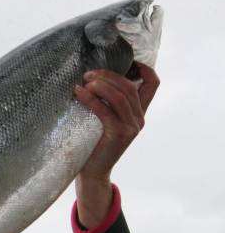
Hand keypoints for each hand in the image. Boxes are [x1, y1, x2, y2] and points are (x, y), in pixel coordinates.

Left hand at [74, 63, 159, 226]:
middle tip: (88, 74)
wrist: (92, 172)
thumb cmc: (94, 143)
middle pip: (130, 85)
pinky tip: (80, 93)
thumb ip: (108, 102)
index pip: (153, 84)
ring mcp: (132, 127)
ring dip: (101, 84)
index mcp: (139, 113)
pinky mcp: (119, 134)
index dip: (145, 68)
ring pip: (120, 95)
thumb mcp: (106, 120)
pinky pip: (106, 109)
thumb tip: (94, 76)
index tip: (126, 59)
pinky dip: (91, 98)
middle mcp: (139, 119)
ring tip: (84, 81)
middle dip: (109, 75)